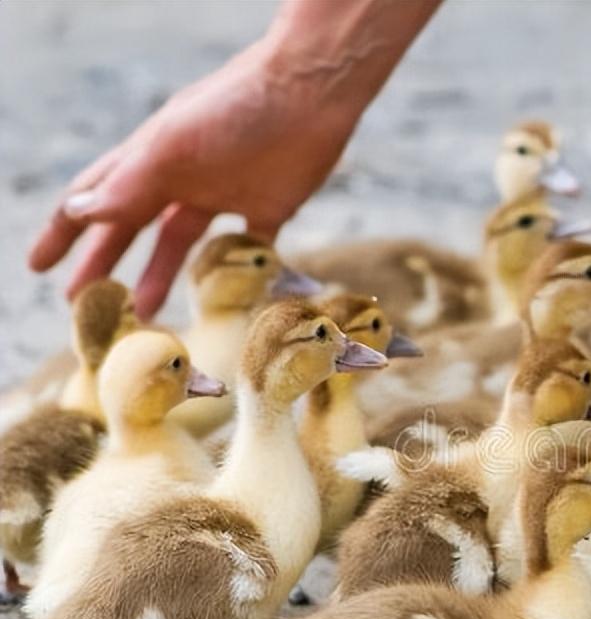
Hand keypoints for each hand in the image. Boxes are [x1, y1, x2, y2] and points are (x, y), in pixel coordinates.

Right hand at [28, 0, 439, 319]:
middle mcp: (182, 178)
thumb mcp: (172, 148)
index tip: (39, 268)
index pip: (93, 199)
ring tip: (145, 313)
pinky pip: (247, 247)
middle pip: (132, 227)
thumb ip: (129, 184)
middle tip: (84, 306)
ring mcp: (225, 192)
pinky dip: (234, 271)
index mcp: (149, 160)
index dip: (65, 232)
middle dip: (105, 263)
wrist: (310, 93)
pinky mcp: (270, 205)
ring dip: (160, 275)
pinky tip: (222, 300)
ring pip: (182, 243)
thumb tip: (79, 212)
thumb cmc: (234, 110)